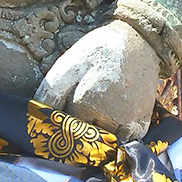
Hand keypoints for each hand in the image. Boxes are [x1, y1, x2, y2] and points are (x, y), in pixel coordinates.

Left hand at [37, 20, 159, 139]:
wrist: (137, 40)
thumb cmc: (98, 50)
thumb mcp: (68, 64)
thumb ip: (51, 91)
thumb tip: (38, 116)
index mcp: (87, 102)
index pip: (67, 128)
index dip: (63, 124)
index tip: (62, 118)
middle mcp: (109, 116)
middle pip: (87, 139)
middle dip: (80, 133)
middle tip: (80, 117)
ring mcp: (129, 120)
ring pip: (108, 142)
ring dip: (100, 137)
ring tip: (96, 119)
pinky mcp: (143, 119)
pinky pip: (130, 140)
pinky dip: (121, 138)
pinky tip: (114, 125)